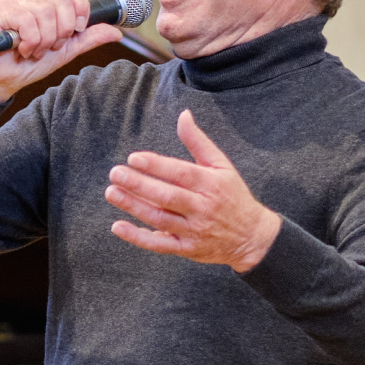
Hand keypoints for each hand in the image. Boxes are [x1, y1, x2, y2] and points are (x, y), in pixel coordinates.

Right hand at [0, 0, 124, 103]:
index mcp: (44, 3)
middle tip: (49, 47)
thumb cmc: (25, 66)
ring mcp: (14, 1)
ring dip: (44, 40)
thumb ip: (86, 40)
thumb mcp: (63, 53)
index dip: (80, 8)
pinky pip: (29, 21)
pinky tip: (22, 50)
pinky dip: (31, 41)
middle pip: (62, 0)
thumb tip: (116, 32)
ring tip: (33, 51)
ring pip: (46, 12)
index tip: (77, 30)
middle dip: (63, 31)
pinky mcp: (1, 11)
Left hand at [104, 110, 281, 271]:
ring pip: (160, 219)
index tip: (133, 158)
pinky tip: (118, 226)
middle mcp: (203, 208)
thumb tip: (183, 115)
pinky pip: (160, 245)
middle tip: (115, 173)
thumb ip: (198, 142)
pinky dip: (138, 238)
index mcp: (211, 184)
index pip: (181, 173)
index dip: (156, 165)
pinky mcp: (187, 249)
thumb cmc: (232, 195)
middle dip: (139, 185)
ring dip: (134, 207)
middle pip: (167, 196)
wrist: (252, 237)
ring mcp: (195, 230)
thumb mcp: (222, 165)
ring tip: (112, 192)